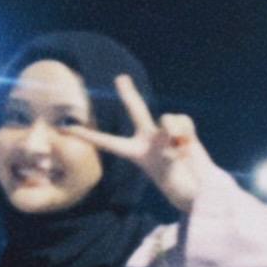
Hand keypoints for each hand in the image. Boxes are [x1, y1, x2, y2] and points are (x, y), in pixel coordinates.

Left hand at [64, 73, 208, 211]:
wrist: (198, 188)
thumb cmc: (177, 183)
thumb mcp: (166, 164)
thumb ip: (165, 139)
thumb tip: (168, 123)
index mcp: (135, 153)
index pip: (107, 142)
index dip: (88, 136)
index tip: (67, 129)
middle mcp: (148, 139)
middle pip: (136, 110)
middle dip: (128, 94)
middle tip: (120, 78)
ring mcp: (165, 133)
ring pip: (167, 119)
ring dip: (176, 133)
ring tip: (180, 151)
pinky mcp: (182, 129)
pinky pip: (183, 121)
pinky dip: (187, 133)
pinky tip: (189, 146)